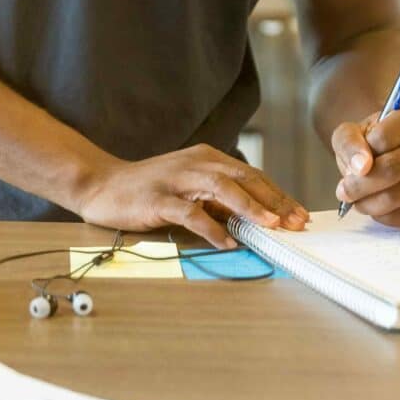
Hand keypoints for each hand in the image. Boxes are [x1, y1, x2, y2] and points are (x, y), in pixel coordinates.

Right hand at [75, 144, 308, 248]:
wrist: (101, 184)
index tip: (298, 215)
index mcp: (206, 157)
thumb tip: (253, 218)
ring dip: (249, 207)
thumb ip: (217, 198)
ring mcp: (176, 180)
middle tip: (295, 223)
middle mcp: (196, 163)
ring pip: (222, 189)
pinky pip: (191, 213)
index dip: (278, 195)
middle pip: (244, 178)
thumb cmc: (147, 189)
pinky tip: (227, 242)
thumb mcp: (188, 187)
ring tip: (270, 226)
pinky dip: (212, 228)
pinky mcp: (158, 199)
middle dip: (274, 201)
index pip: (251, 175)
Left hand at [332, 103, 399, 230]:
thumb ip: (349, 142)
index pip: (383, 138)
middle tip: (344, 191)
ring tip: (357, 198)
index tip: (354, 161)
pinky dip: (382, 216)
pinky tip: (377, 206)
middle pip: (391, 170)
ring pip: (396, 196)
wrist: (391, 156)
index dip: (360, 153)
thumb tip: (361, 167)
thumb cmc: (371, 141)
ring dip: (366, 203)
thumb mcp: (351, 131)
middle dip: (358, 185)